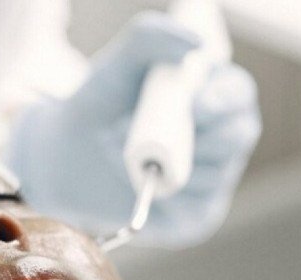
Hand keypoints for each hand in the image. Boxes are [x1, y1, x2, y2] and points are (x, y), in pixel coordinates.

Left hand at [8, 11, 261, 246]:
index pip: (238, 94)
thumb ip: (148, 40)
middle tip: (152, 134)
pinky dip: (167, 198)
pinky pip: (195, 208)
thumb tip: (193, 43)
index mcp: (212, 95)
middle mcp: (221, 137)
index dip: (222, 98)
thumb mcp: (115, 67)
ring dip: (172, 166)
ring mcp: (212, 179)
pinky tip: (143, 188)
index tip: (192, 102)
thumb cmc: (96, 108)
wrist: (62, 160)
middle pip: (238, 134)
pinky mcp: (196, 217)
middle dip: (200, 133)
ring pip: (215, 173)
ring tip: (132, 156)